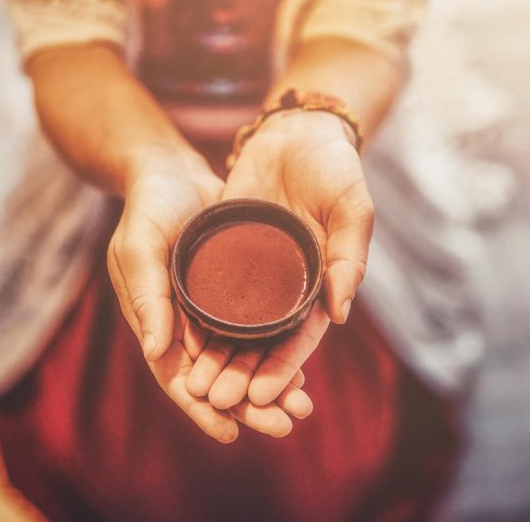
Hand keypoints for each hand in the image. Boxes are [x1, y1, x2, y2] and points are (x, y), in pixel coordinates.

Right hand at [107, 149, 312, 441]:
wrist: (173, 171)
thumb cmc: (148, 208)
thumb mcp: (140, 248)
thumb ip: (147, 297)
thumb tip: (156, 353)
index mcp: (156, 324)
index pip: (177, 379)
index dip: (202, 408)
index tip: (231, 434)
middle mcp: (185, 326)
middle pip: (217, 378)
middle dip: (249, 406)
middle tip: (286, 425)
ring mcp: (212, 312)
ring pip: (242, 360)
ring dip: (270, 384)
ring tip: (303, 405)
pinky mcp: (238, 293)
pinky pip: (259, 331)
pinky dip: (277, 351)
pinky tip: (303, 368)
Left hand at [186, 110, 373, 409]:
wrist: (295, 130)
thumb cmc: (334, 166)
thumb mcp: (351, 206)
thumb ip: (349, 256)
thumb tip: (340, 314)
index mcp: (321, 284)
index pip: (301, 339)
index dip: (283, 368)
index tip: (262, 395)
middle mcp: (285, 287)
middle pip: (261, 343)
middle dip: (241, 374)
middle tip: (216, 400)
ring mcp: (253, 273)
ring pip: (232, 326)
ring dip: (216, 357)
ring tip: (194, 385)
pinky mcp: (225, 253)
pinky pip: (209, 293)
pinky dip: (196, 320)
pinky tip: (177, 341)